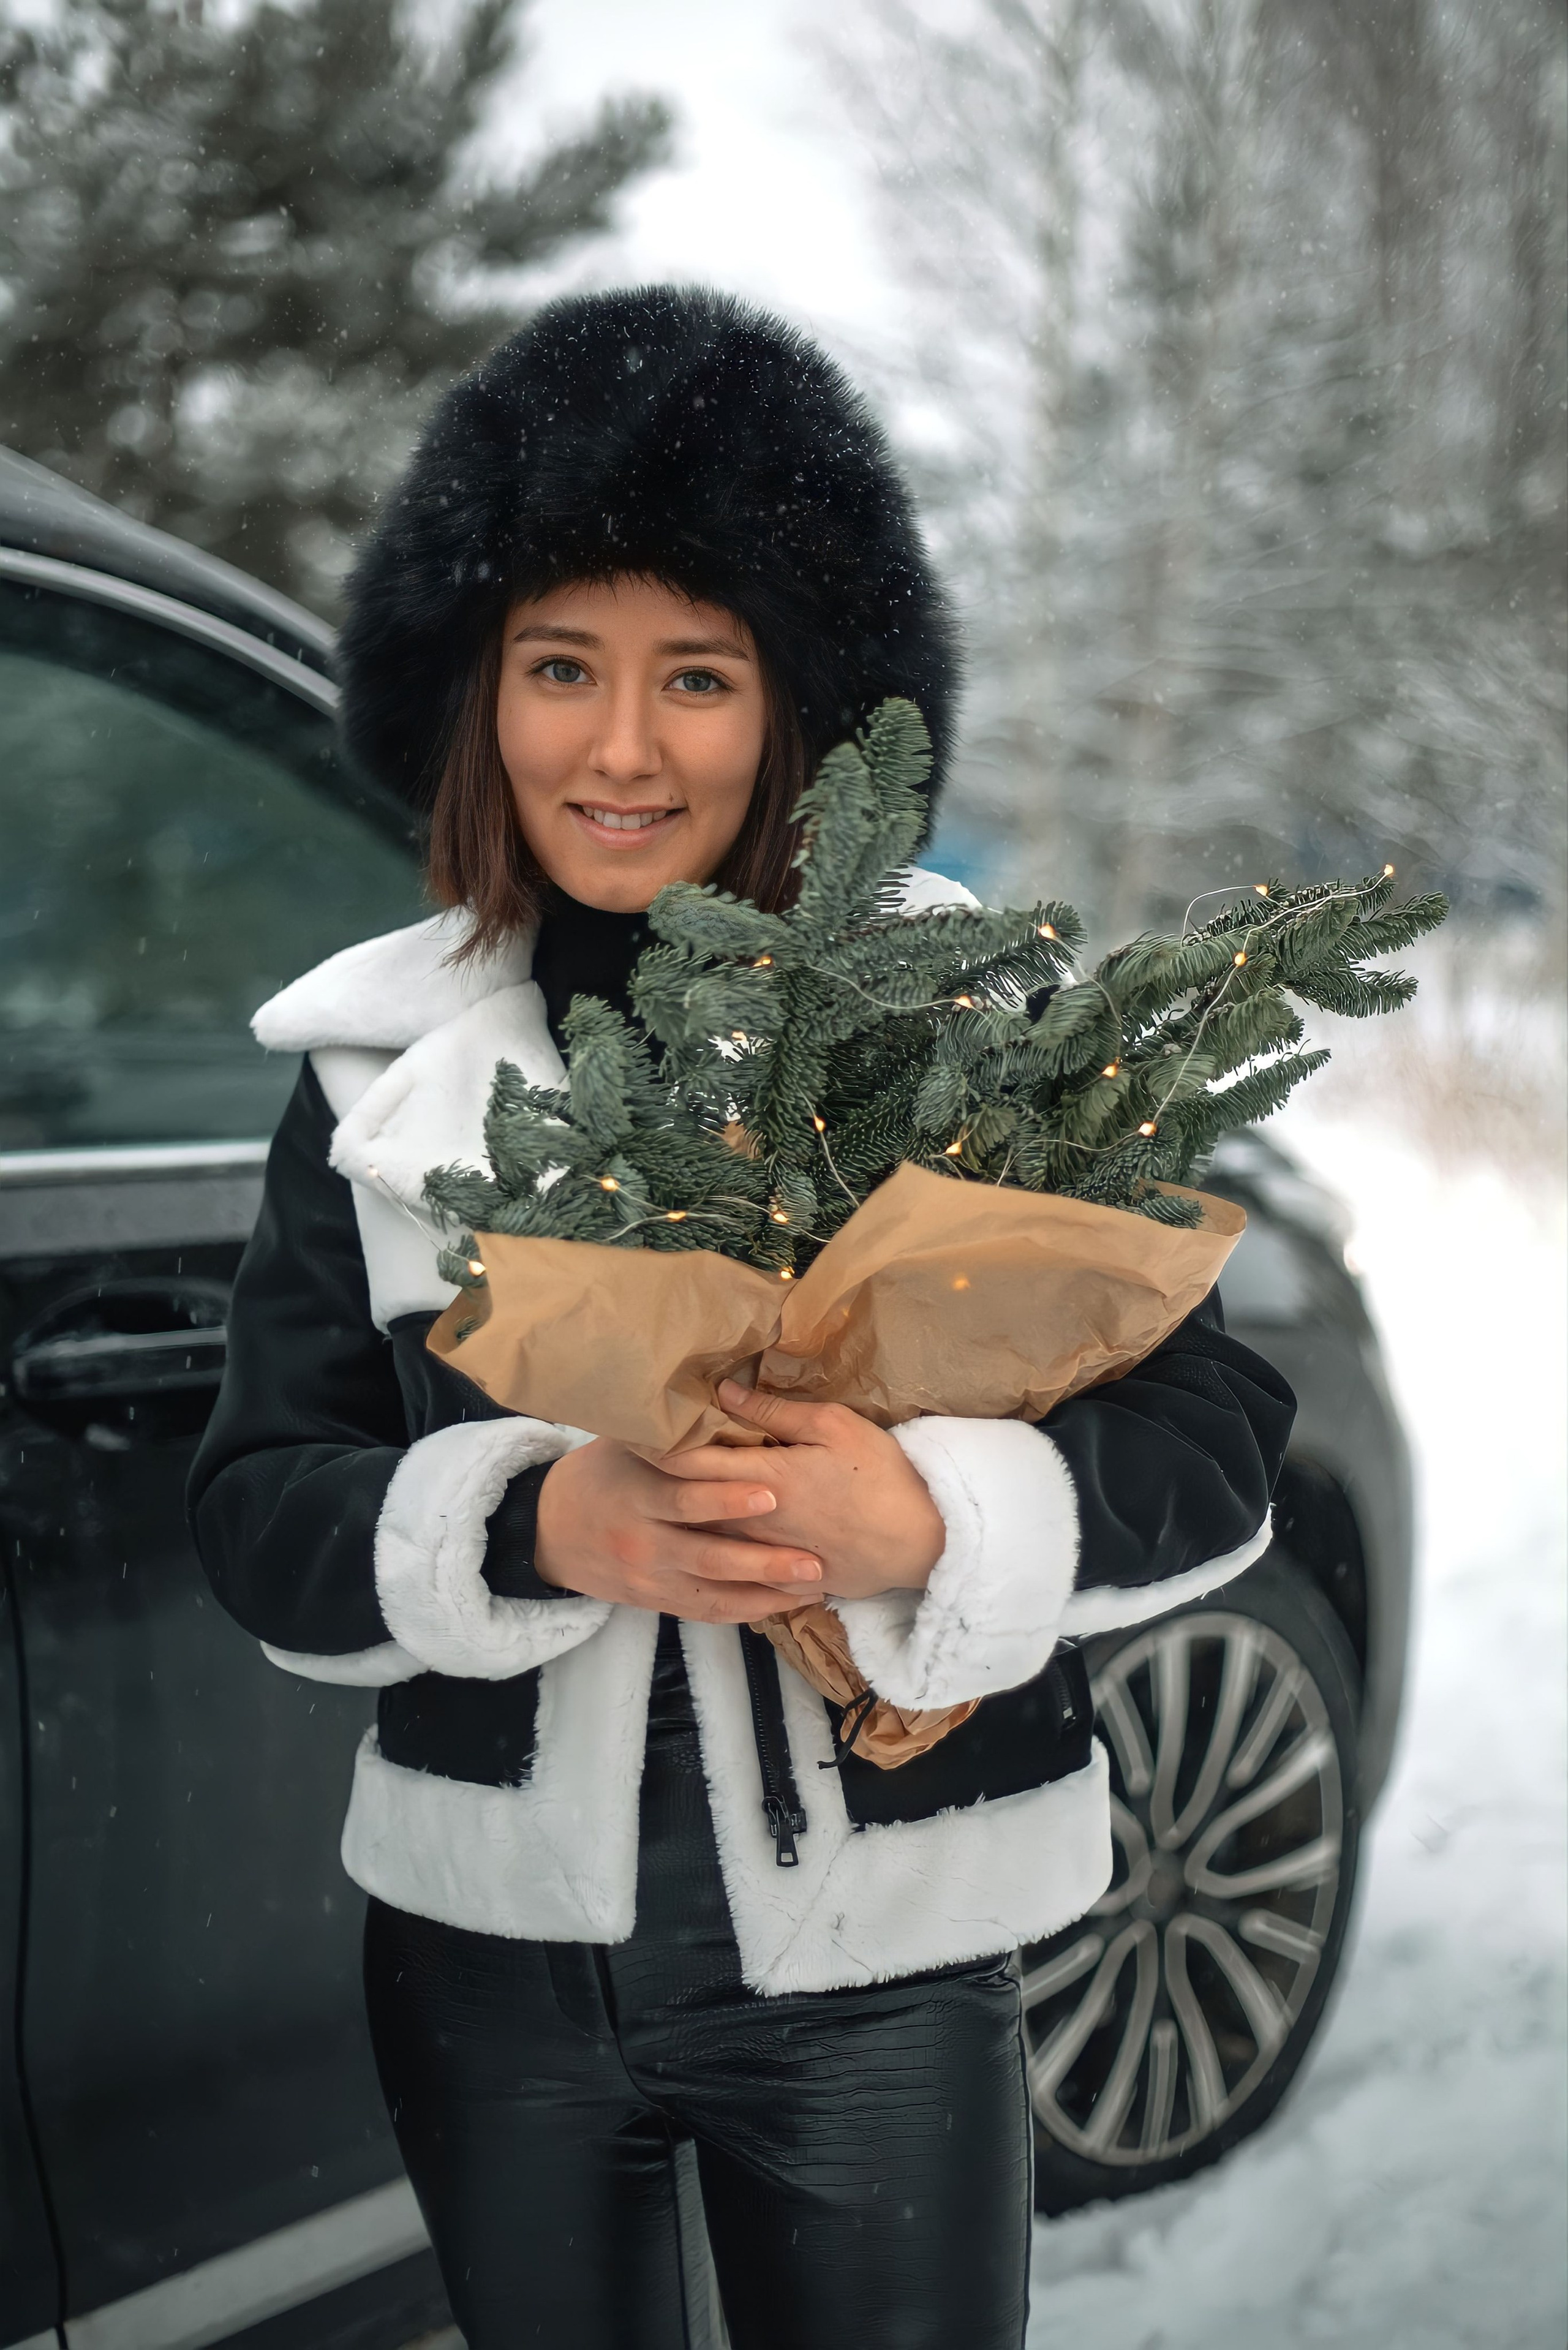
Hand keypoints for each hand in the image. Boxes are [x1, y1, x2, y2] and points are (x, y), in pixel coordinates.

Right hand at [533, 1436, 823, 1621]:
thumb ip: (673, 1434)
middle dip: (761, 1559)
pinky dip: (747, 1610)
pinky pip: (707, 1612)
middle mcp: (643, 1541)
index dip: (727, 1498)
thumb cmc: (600, 1474)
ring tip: (815, 1584)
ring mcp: (650, 1578)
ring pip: (713, 1592)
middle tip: (811, 1557)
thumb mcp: (626, 1445)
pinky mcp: (656, 1601)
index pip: (685, 1497)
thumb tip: (727, 1392)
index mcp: (638, 1494)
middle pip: (707, 1555)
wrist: (551, 1531)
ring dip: (765, 1591)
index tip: (772, 1492)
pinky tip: (785, 1602)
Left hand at [658, 1380, 945, 1602]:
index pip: (690, 1463)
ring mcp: (767, 1556)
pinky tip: (706, 1538)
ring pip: (708, 1537)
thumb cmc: (881, 1475)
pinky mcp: (785, 1579)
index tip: (635, 1431)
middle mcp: (754, 1522)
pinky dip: (718, 1551)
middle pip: (690, 1504)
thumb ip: (775, 1414)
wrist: (922, 1542)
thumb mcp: (835, 1427)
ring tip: (659, 1498)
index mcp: (764, 1479)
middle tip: (635, 1463)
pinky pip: (738, 1567)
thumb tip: (725, 1392)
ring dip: (684, 1517)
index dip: (657, 1447)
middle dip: (662, 1483)